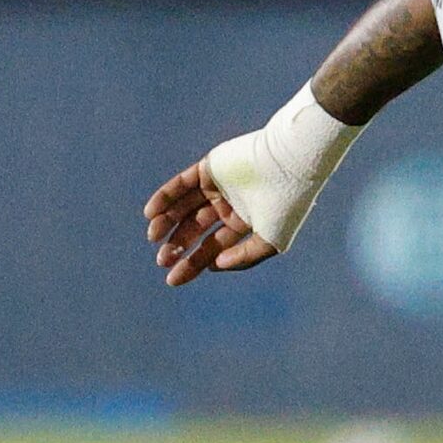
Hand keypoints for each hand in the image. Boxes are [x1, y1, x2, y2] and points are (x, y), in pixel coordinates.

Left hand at [144, 160, 280, 285]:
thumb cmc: (287, 204)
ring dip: (167, 223)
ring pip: (184, 207)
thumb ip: (245, 257)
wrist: (291, 165)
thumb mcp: (270, 240)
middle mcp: (228, 205)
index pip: (213, 247)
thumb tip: (215, 265)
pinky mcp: (209, 168)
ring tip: (153, 238)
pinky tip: (151, 214)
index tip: (175, 278)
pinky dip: (165, 197)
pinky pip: (181, 184)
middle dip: (177, 246)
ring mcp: (217, 185)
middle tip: (162, 261)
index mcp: (243, 223)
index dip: (194, 263)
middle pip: (195, 229)